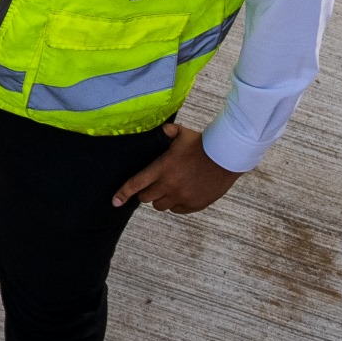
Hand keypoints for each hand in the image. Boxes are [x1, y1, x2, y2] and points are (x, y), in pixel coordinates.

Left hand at [115, 122, 239, 213]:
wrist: (227, 157)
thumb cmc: (203, 143)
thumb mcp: (182, 133)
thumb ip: (167, 132)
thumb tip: (161, 129)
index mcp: (162, 168)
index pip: (136, 184)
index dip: (123, 194)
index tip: (114, 202)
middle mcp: (170, 185)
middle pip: (146, 198)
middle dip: (145, 193)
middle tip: (152, 186)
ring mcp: (183, 196)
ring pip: (160, 206)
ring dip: (160, 199)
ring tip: (167, 190)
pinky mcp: (195, 204)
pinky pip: (177, 210)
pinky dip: (176, 205)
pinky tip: (180, 195)